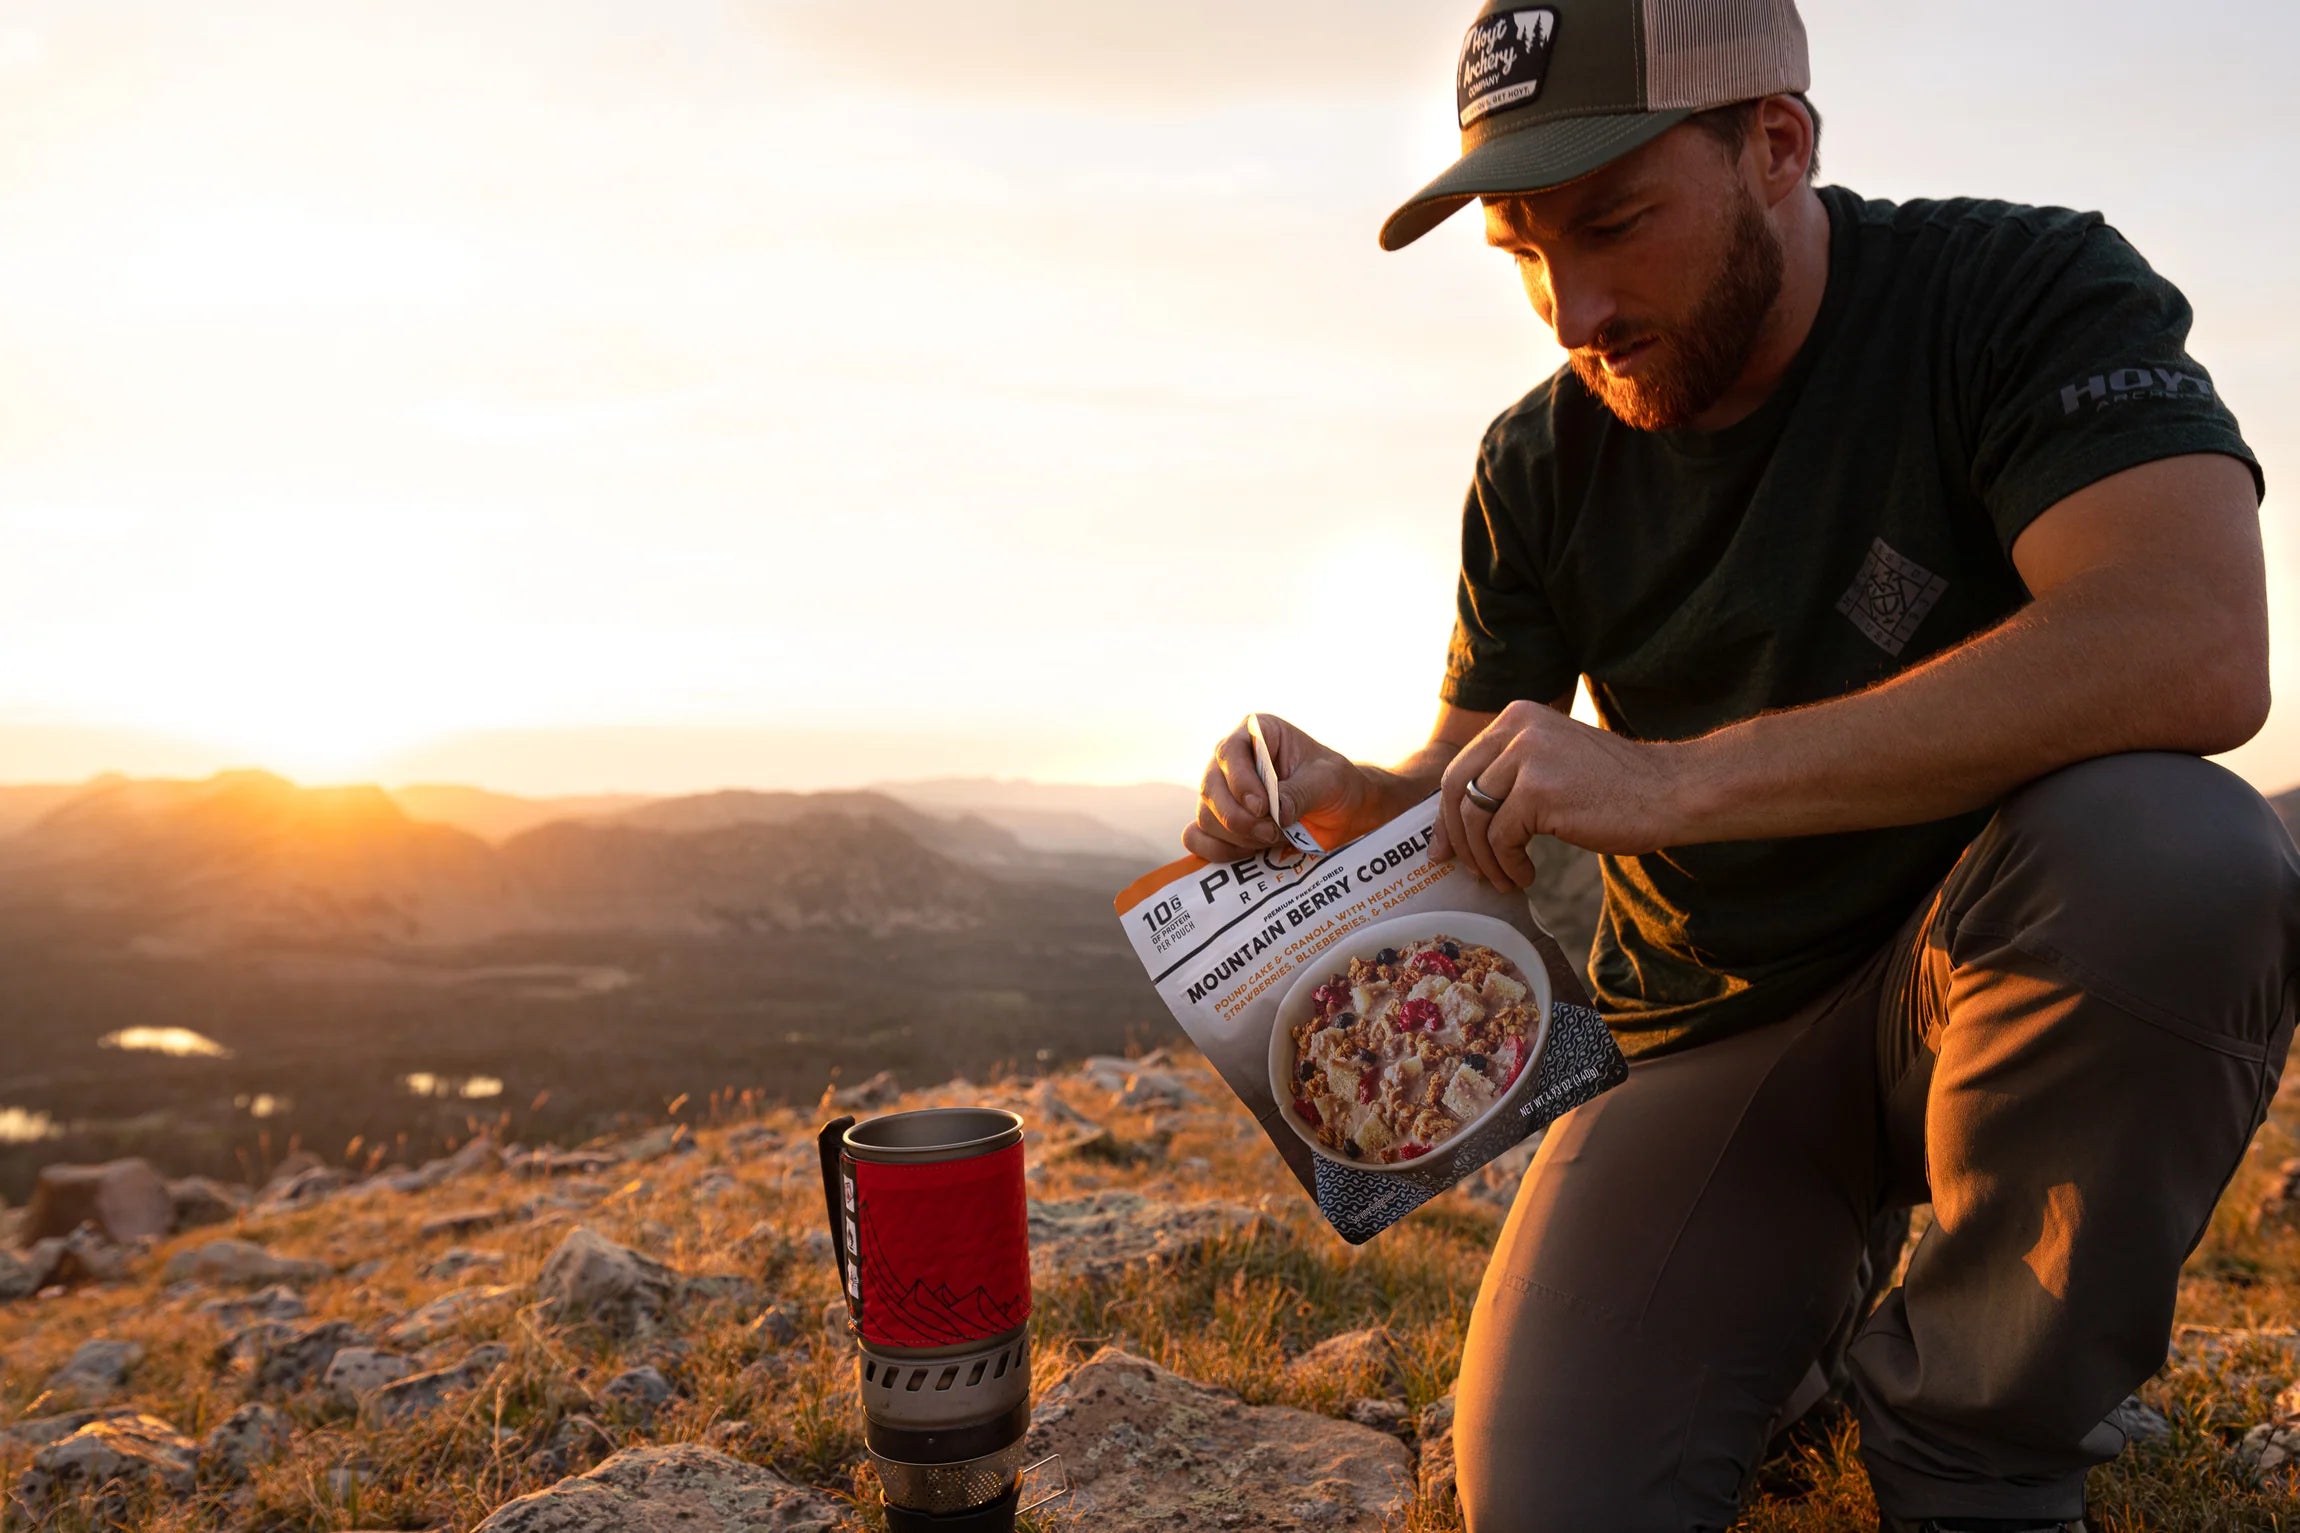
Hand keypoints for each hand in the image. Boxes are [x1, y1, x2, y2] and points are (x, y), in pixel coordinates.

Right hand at [1182, 714, 1373, 859]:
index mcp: (1257, 734)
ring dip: (1236, 836)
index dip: (1240, 781)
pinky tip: (1249, 852)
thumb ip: (1300, 792)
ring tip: (1272, 838)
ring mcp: (1222, 792)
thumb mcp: (1328, 781)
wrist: (1342, 813)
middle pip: (1210, 787)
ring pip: (1205, 816)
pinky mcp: (1219, 823)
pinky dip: (1218, 851)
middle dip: (1238, 817)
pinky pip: (1197, 838)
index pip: (1230, 751)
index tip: (1262, 807)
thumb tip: (1275, 812)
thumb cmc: (1336, 785)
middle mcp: (1232, 761)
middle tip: (1271, 832)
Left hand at [1435, 701, 1687, 889]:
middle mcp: (1516, 728)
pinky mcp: (1538, 791)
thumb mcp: (1553, 760)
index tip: (1446, 847)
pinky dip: (1508, 864)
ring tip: (1504, 878)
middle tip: (1464, 869)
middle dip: (1456, 837)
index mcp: (1517, 716)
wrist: (1670, 792)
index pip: (1459, 767)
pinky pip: (1501, 838)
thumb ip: (1511, 774)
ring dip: (1485, 858)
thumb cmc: (1615, 787)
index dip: (1446, 813)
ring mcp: (1527, 757)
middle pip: (1455, 789)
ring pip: (1474, 818)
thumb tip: (1461, 817)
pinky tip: (1527, 874)